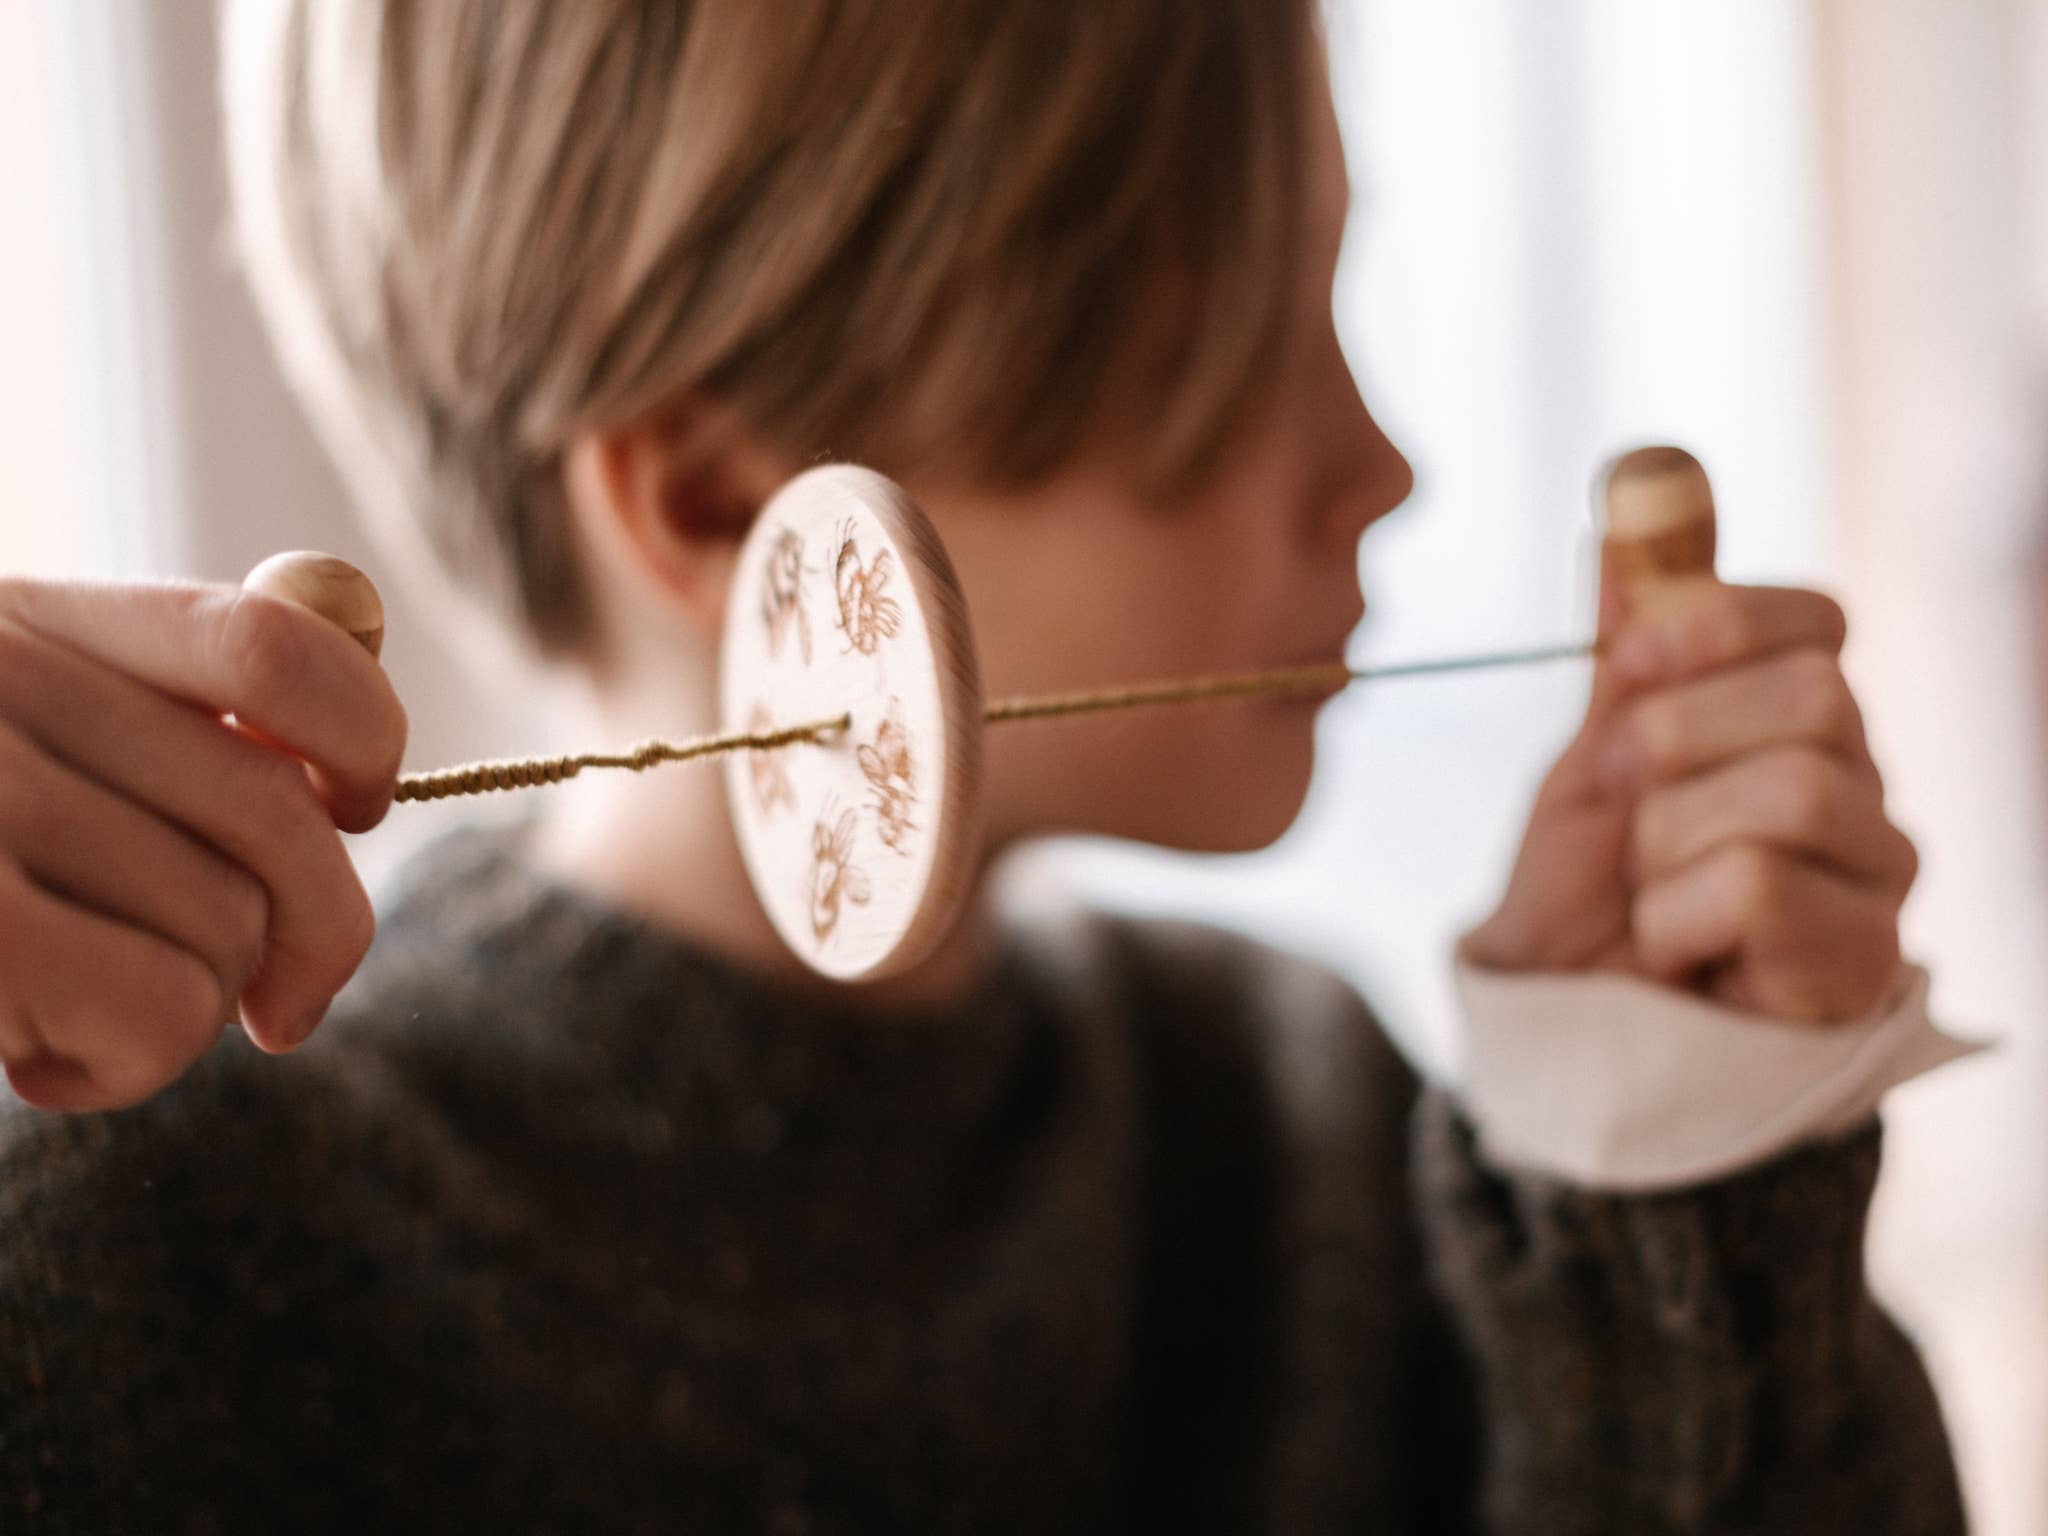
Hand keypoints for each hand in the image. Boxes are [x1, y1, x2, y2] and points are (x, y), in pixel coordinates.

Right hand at [0, 577, 405, 1110]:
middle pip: (277, 816)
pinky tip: (38, 1060)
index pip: (273, 646)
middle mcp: (0, 677)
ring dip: (182, 1011)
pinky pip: (160, 1007)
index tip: (353, 809)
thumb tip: (332, 794)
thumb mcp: (17, 757)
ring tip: (60, 1012)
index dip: (364, 737)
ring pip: (229, 928)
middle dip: (307, 936)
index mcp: (29, 623)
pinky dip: (128, 1065)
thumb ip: (155, 736)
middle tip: (276, 1004)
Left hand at [1463, 548, 1916, 1020]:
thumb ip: (1628, 644)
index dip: (1720, 624)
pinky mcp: (1864, 958)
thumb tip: (1637, 486)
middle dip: (1680, 740)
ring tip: (1648, 890)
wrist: (1564, 1023)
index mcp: (1795, 716)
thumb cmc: (1586, 892)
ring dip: (1672, 841)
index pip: (1819, 621)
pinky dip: (1680, 917)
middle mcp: (1860, 780)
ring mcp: (1876, 871)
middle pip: (1821, 697)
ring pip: (1795, 793)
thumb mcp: (1589, 757)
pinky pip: (1765, 887)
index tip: (1627, 663)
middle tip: (1622, 793)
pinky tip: (1678, 952)